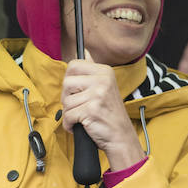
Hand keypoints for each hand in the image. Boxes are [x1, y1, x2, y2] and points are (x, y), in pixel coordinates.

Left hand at [61, 53, 144, 170]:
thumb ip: (92, 69)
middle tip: (80, 105)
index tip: (76, 91)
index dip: (70, 80)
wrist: (121, 136)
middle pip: (66, 82)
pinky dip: (70, 124)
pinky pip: (68, 116)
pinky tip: (81, 125)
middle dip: (68, 97)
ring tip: (83, 117)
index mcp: (105, 71)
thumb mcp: (105, 86)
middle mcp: (102, 80)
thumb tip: (84, 50)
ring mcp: (97, 95)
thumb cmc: (109, 114)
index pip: (73, 65)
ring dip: (70, 113)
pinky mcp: (91, 110)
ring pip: (65, 101)